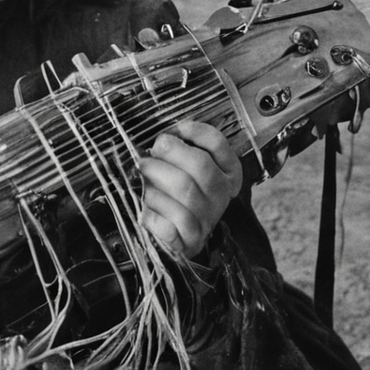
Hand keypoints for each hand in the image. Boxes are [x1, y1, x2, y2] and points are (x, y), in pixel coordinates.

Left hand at [137, 121, 241, 257]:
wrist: (177, 239)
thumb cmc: (175, 194)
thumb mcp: (183, 169)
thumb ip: (179, 150)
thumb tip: (162, 139)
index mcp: (226, 173)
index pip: (218, 144)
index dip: (195, 131)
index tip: (175, 129)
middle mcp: (221, 195)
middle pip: (201, 166)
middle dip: (171, 153)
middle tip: (150, 153)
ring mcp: (208, 219)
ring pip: (184, 191)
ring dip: (156, 179)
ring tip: (142, 175)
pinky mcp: (190, 241)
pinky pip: (170, 223)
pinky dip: (152, 213)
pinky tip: (145, 210)